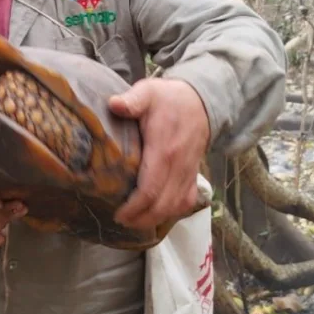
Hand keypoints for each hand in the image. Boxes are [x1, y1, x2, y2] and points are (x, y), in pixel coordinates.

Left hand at [109, 78, 209, 230]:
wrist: (200, 101)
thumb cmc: (168, 98)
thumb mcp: (148, 92)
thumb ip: (132, 100)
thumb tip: (114, 104)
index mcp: (164, 149)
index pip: (150, 188)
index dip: (134, 207)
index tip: (118, 213)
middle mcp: (178, 165)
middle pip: (162, 205)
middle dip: (141, 219)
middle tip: (121, 221)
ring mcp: (188, 172)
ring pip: (175, 207)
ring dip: (155, 219)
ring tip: (134, 222)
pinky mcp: (194, 175)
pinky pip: (187, 201)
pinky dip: (173, 213)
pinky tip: (157, 215)